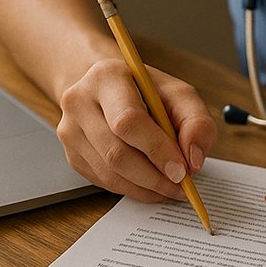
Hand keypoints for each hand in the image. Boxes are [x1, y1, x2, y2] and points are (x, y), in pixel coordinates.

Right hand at [56, 57, 217, 202]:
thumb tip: (193, 160)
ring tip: (171, 187)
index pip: (127, 121)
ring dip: (146, 188)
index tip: (182, 169)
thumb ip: (196, 121)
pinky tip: (151, 184)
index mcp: (106, 77)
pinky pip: (104, 182)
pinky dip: (133, 189)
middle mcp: (79, 102)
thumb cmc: (145, 91)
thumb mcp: (178, 93)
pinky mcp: (72, 155)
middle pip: (116, 153)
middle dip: (154, 176)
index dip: (157, 149)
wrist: (109, 90)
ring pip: (109, 173)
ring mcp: (70, 131)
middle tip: (181, 185)